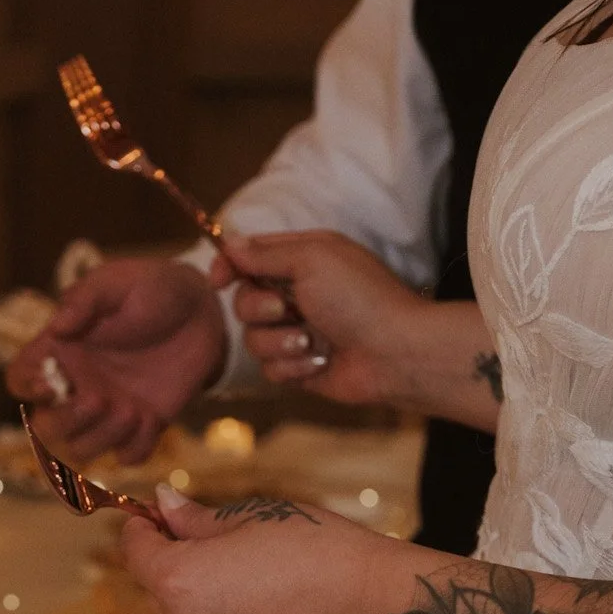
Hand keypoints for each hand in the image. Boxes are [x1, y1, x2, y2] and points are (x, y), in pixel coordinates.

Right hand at [5, 257, 227, 463]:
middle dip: (67, 422)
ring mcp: (109, 410)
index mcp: (61, 351)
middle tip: (99, 399)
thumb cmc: (152, 287)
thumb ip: (85, 299)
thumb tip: (57, 326)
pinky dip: (137, 446)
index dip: (27, 388)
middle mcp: (78, 386)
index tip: (52, 384)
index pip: (20, 379)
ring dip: (104, 437)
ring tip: (134, 409)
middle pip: (46, 427)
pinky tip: (152, 418)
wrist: (204, 310)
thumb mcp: (116, 281)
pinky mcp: (142, 426)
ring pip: (83, 449)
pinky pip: (128, 456)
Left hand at [121, 485, 411, 613]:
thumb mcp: (253, 517)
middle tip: (232, 557)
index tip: (153, 523)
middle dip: (184, 573)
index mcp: (180, 581)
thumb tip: (162, 507)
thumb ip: (196, 520)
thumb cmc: (320, 552)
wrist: (376, 609)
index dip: (143, 531)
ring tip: (259, 596)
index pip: (135, 552)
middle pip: (163, 595)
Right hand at [223, 230, 430, 404]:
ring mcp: (296, 332)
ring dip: (279, 342)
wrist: (393, 353)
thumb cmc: (360, 299)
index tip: (219, 279)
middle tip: (286, 308)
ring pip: (252, 340)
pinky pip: (270, 369)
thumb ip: (266, 252)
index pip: (249, 257)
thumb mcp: (312, 259)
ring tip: (312, 342)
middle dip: (259, 308)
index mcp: (302, 259)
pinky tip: (321, 363)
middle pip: (243, 301)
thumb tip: (230, 244)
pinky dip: (293, 367)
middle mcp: (297, 294)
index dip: (229, 266)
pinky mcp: (299, 367)